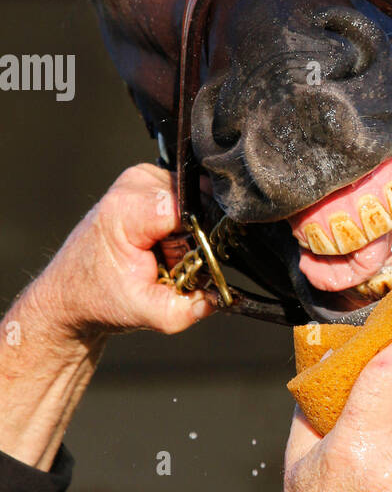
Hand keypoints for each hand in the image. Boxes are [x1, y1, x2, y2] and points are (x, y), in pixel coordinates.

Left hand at [29, 163, 214, 342]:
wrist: (72, 291)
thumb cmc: (100, 297)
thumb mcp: (147, 313)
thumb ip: (186, 309)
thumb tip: (219, 296)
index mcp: (128, 208)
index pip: (192, 208)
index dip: (201, 239)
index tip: (186, 264)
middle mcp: (134, 183)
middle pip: (197, 202)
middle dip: (195, 237)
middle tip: (169, 263)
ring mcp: (141, 177)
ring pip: (196, 199)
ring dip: (190, 230)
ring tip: (163, 252)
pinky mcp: (147, 180)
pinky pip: (187, 197)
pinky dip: (183, 221)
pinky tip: (162, 239)